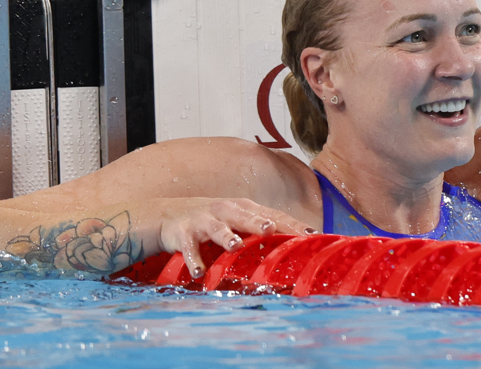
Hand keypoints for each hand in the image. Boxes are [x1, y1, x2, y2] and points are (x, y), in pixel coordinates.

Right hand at [148, 197, 314, 278]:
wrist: (169, 215)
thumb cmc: (215, 220)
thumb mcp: (239, 220)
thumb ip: (263, 229)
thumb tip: (299, 244)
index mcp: (245, 208)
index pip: (273, 215)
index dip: (291, 224)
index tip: (311, 234)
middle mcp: (227, 211)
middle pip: (246, 217)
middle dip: (258, 222)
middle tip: (270, 229)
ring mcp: (205, 221)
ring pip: (218, 229)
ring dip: (226, 237)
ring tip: (235, 246)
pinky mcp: (185, 234)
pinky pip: (190, 249)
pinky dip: (194, 260)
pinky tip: (199, 273)